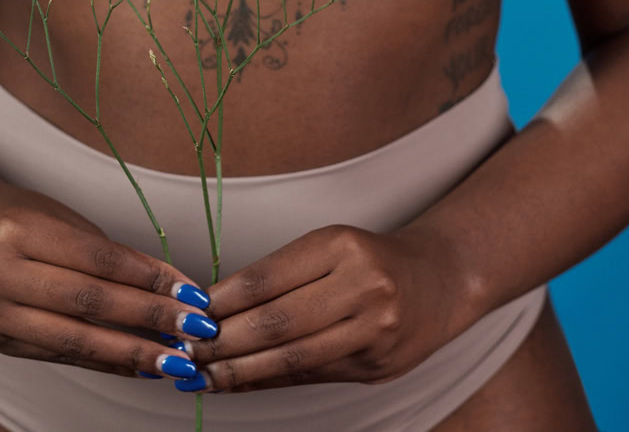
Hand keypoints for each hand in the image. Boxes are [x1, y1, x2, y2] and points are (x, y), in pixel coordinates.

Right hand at [0, 177, 219, 380]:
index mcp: (19, 231)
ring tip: (175, 359)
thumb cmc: (15, 215)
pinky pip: (60, 356)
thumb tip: (169, 289)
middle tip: (196, 330)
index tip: (193, 293)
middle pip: (89, 303)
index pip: (100, 260)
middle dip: (150, 320)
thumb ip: (105, 254)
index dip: (151, 279)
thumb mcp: (58, 217)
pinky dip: (103, 362)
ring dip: (132, 353)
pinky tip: (137, 365)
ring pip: (75, 340)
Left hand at [174, 224, 482, 392]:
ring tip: (202, 374)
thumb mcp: (330, 247)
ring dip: (239, 370)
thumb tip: (214, 307)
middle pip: (277, 322)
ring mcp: (374, 331)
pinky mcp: (376, 367)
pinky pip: (310, 376)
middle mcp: (363, 287)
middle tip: (186, 349)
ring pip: (292, 357)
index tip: (191, 311)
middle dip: (224, 341)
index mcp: (343, 246)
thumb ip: (279, 276)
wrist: (442, 281)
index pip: (268, 277)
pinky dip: (268, 381)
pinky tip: (238, 382)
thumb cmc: (372, 259)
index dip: (223, 300)